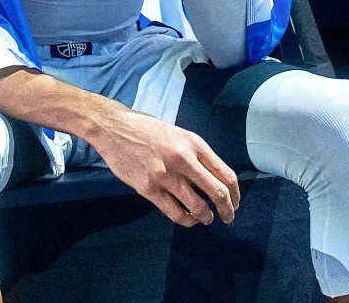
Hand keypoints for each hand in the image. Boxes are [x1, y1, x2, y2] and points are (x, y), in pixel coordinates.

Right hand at [91, 109, 239, 226]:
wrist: (113, 128)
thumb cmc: (147, 129)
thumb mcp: (178, 134)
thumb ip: (196, 154)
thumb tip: (215, 179)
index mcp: (194, 143)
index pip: (225, 174)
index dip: (235, 193)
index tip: (235, 202)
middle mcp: (183, 159)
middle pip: (217, 192)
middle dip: (227, 210)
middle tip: (228, 217)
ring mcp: (165, 175)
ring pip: (197, 207)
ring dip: (206, 217)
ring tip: (206, 219)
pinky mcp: (148, 188)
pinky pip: (175, 213)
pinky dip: (186, 220)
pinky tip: (188, 219)